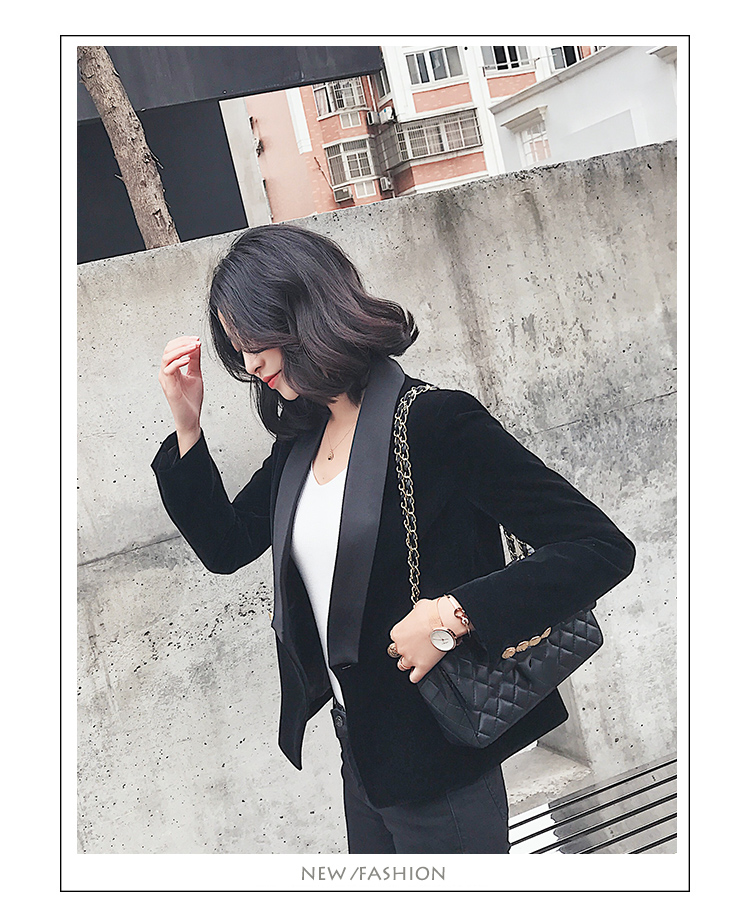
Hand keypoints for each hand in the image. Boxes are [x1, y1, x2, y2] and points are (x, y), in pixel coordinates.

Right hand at [158, 336, 203, 454]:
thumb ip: (194, 360)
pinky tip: (188, 359)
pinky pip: (169, 369)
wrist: (191, 418)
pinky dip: (178, 362)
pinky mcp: (168, 387)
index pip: (172, 348)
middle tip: (196, 341)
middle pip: (168, 349)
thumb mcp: (195, 374)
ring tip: (194, 347)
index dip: (184, 341)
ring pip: (167, 357)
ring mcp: (165, 379)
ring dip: (181, 349)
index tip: (197, 339)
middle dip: (183, 342)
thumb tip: (196, 345)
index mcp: (171, 368)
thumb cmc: (191, 399)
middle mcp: (166, 372)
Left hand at [389, 598, 446, 682]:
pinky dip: (415, 676)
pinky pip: (414, 677)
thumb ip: (415, 614)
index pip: (395, 638)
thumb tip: (419, 613)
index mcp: (397, 632)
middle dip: (406, 649)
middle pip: (398, 652)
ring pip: (403, 666)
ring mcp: (411, 658)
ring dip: (408, 663)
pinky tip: (418, 672)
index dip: (404, 637)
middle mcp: (401, 646)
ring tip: (416, 659)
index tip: (411, 636)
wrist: (444, 620)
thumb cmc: (432, 612)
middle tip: (415, 646)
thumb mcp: (419, 607)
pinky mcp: (422, 666)